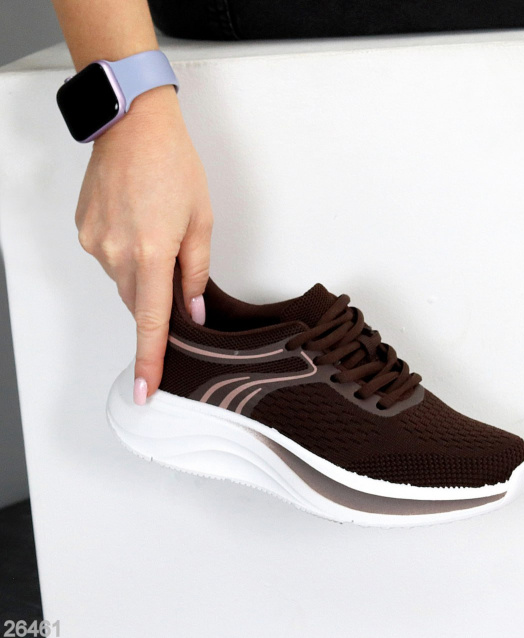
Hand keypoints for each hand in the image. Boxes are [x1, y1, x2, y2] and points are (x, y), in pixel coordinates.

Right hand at [75, 85, 212, 403]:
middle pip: (138, 302)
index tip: (145, 389)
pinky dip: (126, 254)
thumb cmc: (174, 167)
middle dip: (156, 298)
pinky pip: (109, 259)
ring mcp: (95, 243)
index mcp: (152, 253)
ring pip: (124, 281)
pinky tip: (137, 223)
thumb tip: (192, 310)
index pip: (152, 322)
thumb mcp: (201, 222)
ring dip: (142, 272)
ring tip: (155, 231)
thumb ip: (196, 272)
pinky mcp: (84, 232)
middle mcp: (116, 253)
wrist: (133, 126)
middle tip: (172, 264)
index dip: (151, 359)